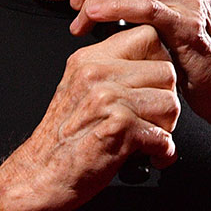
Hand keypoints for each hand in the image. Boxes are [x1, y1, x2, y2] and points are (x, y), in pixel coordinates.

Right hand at [19, 25, 178, 210]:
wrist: (40, 174)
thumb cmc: (63, 139)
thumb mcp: (78, 89)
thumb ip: (111, 72)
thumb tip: (153, 65)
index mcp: (89, 60)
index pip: (148, 36)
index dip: (160, 61)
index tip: (152, 84)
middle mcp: (97, 75)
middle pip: (166, 71)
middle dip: (166, 100)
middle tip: (150, 119)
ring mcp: (108, 100)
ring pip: (170, 103)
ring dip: (166, 127)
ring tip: (147, 138)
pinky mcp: (118, 128)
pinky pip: (163, 136)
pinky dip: (162, 153)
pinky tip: (148, 157)